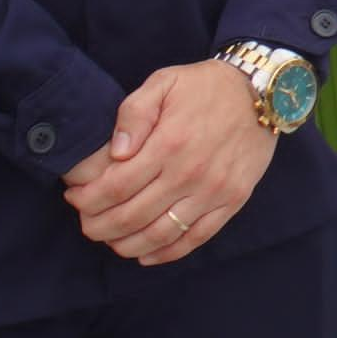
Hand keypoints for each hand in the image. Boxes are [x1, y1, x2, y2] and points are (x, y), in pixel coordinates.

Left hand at [63, 60, 276, 265]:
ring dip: (128, 244)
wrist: (263, 92)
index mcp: (169, 143)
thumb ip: (134, 113)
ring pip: (161, 234)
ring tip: (110, 240)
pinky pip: (196, 238)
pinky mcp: (232, 201)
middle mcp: (190, 173)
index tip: (74, 198)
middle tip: (86, 223)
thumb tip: (116, 153)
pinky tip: (145, 255)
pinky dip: (167, 253)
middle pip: (132, 215)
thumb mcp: (163, 82)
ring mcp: (213, 191)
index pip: (116, 186)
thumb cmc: (205, 86)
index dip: (88, 198)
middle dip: (99, 225)